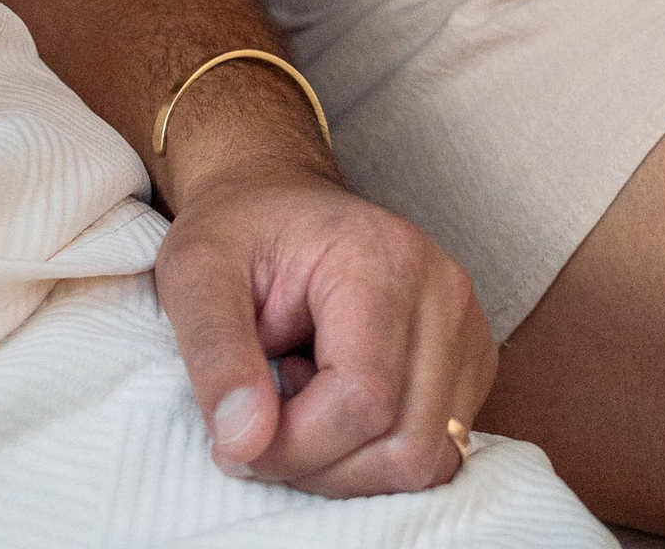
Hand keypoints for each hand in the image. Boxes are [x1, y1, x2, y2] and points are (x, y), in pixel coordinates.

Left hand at [155, 165, 495, 497]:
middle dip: (323, 465)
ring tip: (303, 397)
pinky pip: (439, 452)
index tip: (237, 436)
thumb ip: (215, 356)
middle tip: (267, 417)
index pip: (362, 401)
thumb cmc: (236, 232)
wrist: (272, 198)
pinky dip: (379, 453)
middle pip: (406, 445)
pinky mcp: (469, 361)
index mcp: (383, 256)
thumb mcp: (195, 274)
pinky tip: (335, 402)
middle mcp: (442, 291)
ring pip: (429, 461)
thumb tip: (244, 445)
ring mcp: (466, 328)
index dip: (295, 445)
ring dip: (351, 464)